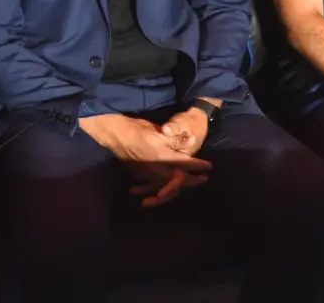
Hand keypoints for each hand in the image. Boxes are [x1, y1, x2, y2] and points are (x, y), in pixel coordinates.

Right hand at [80, 114, 211, 206]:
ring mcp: (146, 174)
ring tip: (187, 185)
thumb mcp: (157, 131)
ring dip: (178, 187)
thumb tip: (189, 143)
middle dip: (192, 181)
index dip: (198, 165)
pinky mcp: (138, 174)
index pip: (185, 164)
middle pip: (178, 180)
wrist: (114, 134)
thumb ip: (173, 139)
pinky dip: (159, 191)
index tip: (209, 166)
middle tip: (203, 179)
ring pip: (165, 186)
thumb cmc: (136, 129)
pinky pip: (152, 187)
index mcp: (162, 157)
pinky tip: (162, 193)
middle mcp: (156, 169)